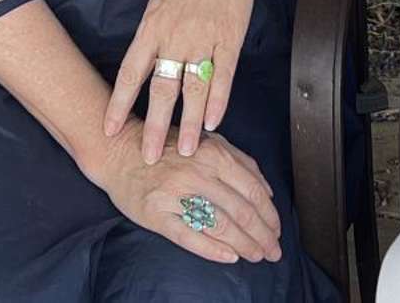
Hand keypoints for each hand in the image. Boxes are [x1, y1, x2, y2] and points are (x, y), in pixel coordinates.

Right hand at [92, 119, 282, 265]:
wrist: (122, 152)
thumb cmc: (170, 148)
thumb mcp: (210, 142)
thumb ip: (240, 162)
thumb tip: (266, 190)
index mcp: (216, 154)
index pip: (252, 189)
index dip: (269, 214)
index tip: (278, 229)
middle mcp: (198, 173)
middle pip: (240, 210)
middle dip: (262, 234)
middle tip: (273, 250)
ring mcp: (176, 194)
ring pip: (219, 225)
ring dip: (243, 244)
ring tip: (256, 255)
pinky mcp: (157, 214)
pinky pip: (189, 236)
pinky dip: (213, 249)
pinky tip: (230, 257)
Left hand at [104, 0, 261, 161]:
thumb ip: (151, 34)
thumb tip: (142, 67)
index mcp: (151, 26)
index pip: (130, 73)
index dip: (119, 104)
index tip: (109, 131)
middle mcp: (175, 36)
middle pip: (162, 89)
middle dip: (155, 126)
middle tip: (149, 157)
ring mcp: (205, 37)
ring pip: (195, 88)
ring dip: (191, 122)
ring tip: (188, 150)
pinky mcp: (231, 36)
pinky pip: (224, 75)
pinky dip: (220, 100)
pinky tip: (215, 121)